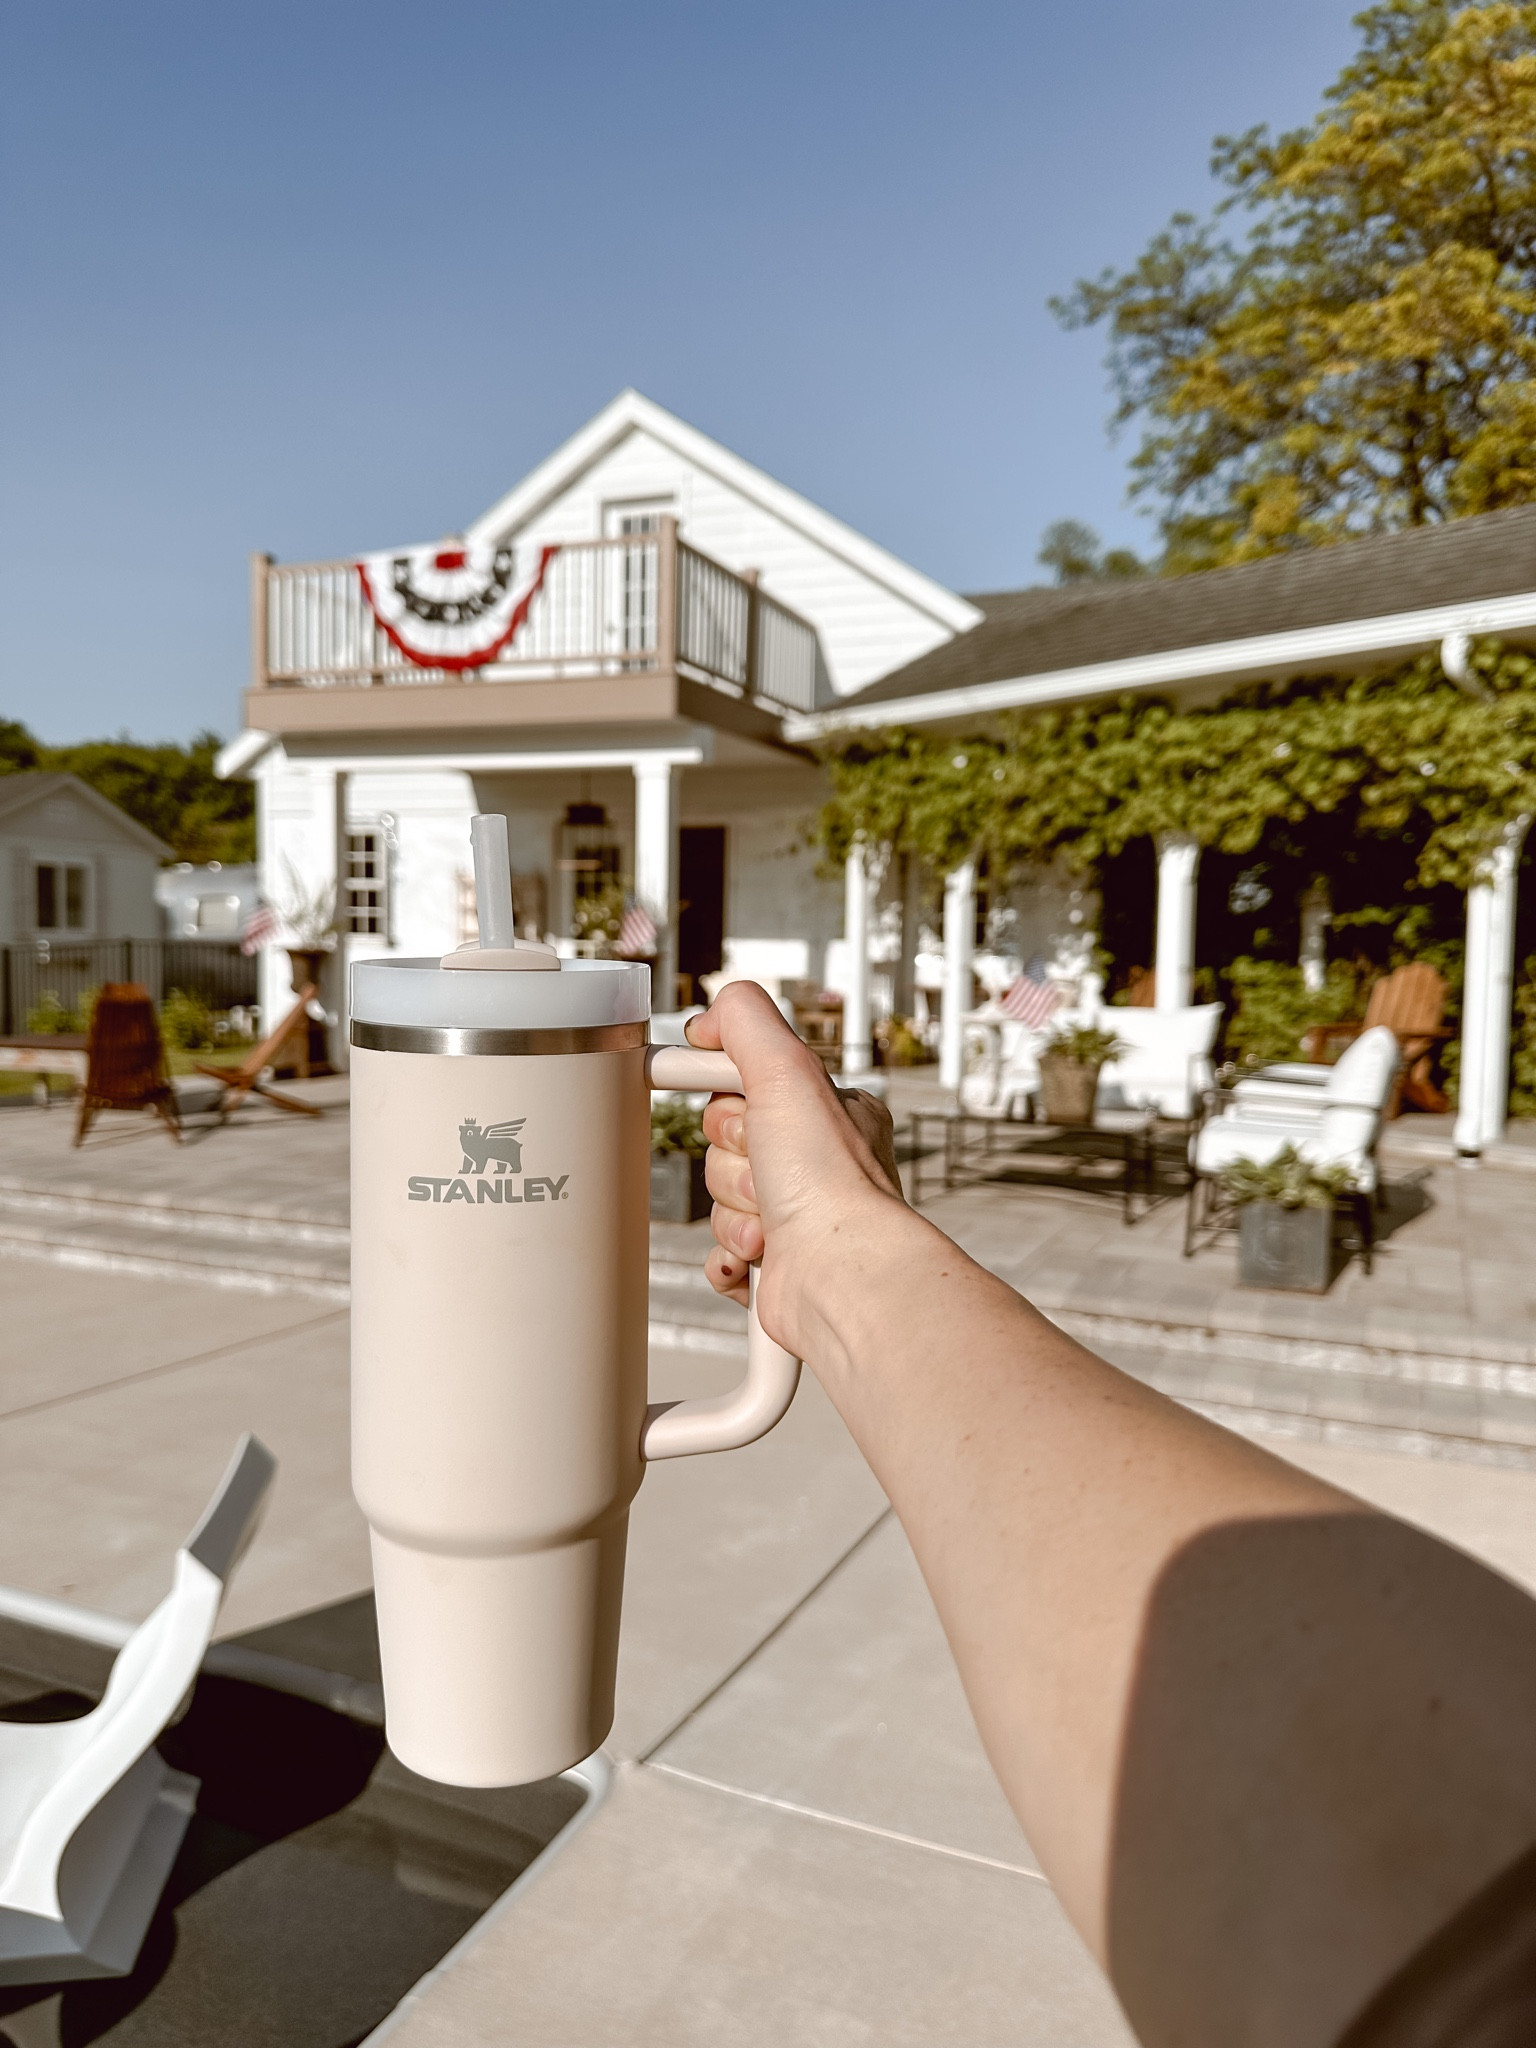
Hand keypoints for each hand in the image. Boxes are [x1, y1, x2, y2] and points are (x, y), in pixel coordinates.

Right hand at [684, 983, 905, 1357]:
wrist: (839, 1275)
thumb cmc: (829, 1182)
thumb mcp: (788, 1068)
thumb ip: (747, 1020)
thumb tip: (710, 1017)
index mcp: (826, 1113)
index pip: (746, 1087)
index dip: (725, 1100)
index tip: (715, 1100)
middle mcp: (816, 1162)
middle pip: (724, 1143)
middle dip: (731, 1160)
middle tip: (765, 1168)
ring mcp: (796, 1213)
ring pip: (720, 1196)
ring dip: (732, 1209)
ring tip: (770, 1219)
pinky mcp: (776, 1263)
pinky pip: (721, 1248)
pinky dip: (728, 1254)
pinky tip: (755, 1253)